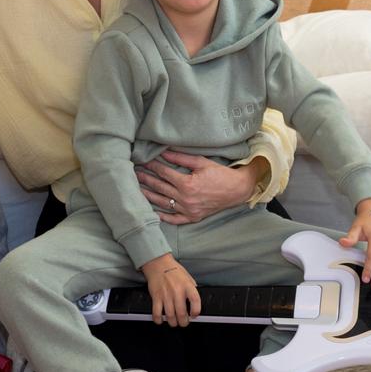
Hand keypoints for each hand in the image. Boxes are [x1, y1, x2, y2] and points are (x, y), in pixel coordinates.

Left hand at [137, 151, 262, 224]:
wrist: (237, 190)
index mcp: (187, 184)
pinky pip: (174, 219)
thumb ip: (181, 158)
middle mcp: (185, 199)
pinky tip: (152, 211)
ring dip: (148, 196)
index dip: (152, 166)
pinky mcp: (192, 217)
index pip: (164, 173)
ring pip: (163, 203)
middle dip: (146, 180)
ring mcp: (188, 210)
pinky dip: (163, 216)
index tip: (143, 161)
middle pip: (159, 188)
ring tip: (137, 189)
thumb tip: (164, 152)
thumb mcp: (201, 162)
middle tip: (133, 174)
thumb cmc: (220, 174)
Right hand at [141, 253, 200, 326]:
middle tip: (183, 322)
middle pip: (182, 313)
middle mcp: (177, 291)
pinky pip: (156, 313)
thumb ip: (192, 288)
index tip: (194, 315)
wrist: (158, 264)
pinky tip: (160, 320)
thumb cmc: (173, 270)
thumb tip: (194, 301)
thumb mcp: (187, 277)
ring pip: (170, 316)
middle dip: (183, 322)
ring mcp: (166, 295)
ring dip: (172, 322)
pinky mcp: (156, 297)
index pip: (195, 302)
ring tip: (174, 322)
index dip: (196, 312)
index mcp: (187, 286)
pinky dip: (158, 319)